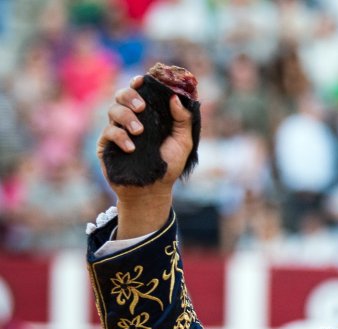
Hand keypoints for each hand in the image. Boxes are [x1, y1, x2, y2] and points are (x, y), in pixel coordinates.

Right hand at [96, 76, 193, 236]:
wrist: (153, 190)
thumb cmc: (169, 166)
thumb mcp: (183, 143)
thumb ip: (183, 120)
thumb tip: (175, 97)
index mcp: (148, 115)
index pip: (139, 93)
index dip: (138, 84)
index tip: (141, 80)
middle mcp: (130, 119)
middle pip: (122, 96)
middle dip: (130, 96)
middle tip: (141, 107)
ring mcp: (117, 131)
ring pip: (113, 111)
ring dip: (127, 117)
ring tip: (139, 131)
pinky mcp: (106, 145)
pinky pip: (109, 132)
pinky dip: (120, 136)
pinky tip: (131, 147)